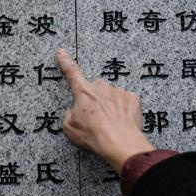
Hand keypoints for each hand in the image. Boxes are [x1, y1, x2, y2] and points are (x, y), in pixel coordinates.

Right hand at [56, 48, 154, 171]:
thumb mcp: (70, 128)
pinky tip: (123, 121)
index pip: (72, 73)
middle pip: (96, 90)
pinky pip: (126, 101)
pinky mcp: (133, 98)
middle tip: (98, 119)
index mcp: (84, 93)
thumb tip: (76, 110)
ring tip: (112, 124)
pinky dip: (124, 110)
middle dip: (96, 100)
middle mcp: (101, 87)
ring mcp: (118, 91)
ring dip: (111, 106)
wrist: (120, 143)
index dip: (65, 62)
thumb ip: (70, 114)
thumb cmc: (94, 136)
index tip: (62, 52)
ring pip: (112, 96)